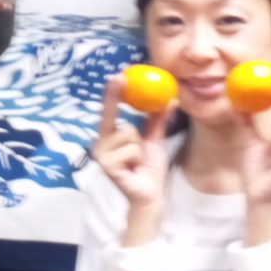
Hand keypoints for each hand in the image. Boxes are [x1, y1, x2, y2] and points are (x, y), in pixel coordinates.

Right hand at [91, 73, 173, 244]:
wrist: (151, 195)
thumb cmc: (149, 168)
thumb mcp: (154, 139)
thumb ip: (157, 119)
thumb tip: (169, 97)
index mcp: (109, 136)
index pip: (109, 110)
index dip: (112, 93)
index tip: (118, 75)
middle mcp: (101, 144)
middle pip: (121, 123)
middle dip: (136, 133)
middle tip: (135, 134)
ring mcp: (101, 156)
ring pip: (129, 135)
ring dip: (140, 148)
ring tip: (137, 162)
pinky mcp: (107, 166)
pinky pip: (131, 149)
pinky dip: (138, 158)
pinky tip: (134, 169)